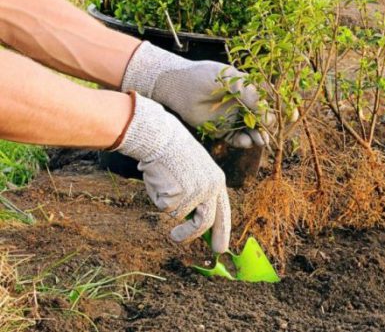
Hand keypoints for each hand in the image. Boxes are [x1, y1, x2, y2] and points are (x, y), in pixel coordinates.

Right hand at [115, 93, 230, 252]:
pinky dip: (159, 198)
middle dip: (193, 237)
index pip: (223, 212)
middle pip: (206, 222)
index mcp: (218, 181)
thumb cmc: (174, 154)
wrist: (161, 137)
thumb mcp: (195, 172)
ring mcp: (195, 193)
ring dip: (171, 211)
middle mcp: (210, 188)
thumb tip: (195, 222)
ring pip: (180, 216)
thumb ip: (199, 195)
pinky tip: (160, 181)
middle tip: (177, 241)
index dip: (222, 231)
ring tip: (165, 192)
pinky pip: (165, 208)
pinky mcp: (179, 195)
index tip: (220, 247)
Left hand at [121, 42, 273, 147]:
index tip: (291, 117)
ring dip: (258, 137)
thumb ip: (251, 96)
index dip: (282, 109)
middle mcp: (243, 104)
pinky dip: (243, 142)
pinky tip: (245, 142)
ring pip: (251, 131)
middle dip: (270, 127)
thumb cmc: (205, 77)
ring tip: (260, 141)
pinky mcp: (221, 130)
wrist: (178, 86)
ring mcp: (233, 117)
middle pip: (263, 119)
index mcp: (249, 89)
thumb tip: (268, 114)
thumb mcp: (232, 81)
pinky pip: (236, 139)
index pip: (270, 100)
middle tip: (271, 133)